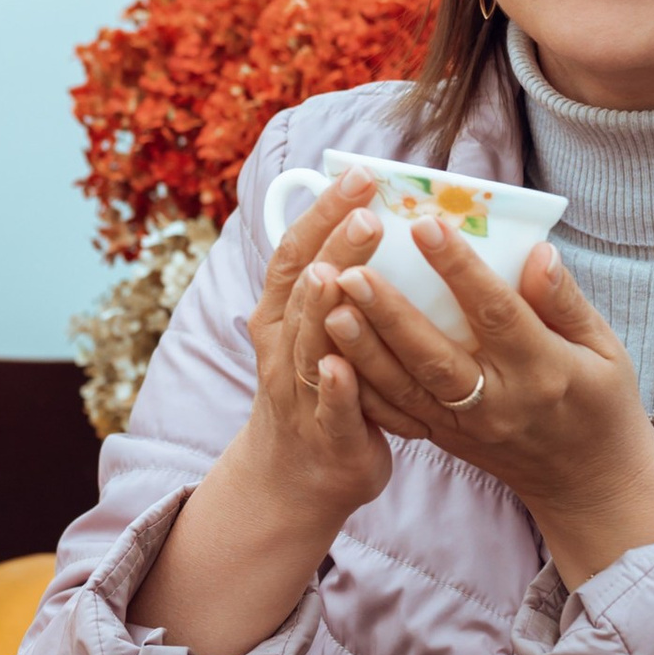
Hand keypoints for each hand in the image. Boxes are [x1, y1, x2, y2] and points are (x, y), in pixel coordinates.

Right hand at [238, 170, 393, 528]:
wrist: (296, 479)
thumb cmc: (321, 389)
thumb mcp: (314, 329)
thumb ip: (333, 278)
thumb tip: (371, 211)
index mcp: (282, 315)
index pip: (297, 251)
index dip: (324, 212)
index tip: (360, 175)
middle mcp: (283, 347)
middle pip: (305, 289)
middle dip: (333, 248)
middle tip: (368, 210)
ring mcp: (300, 392)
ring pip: (308, 345)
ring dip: (322, 309)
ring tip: (339, 272)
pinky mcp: (327, 435)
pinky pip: (330, 410)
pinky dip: (334, 388)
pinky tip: (341, 366)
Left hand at [326, 225, 653, 587]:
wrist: (587, 482)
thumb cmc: (600, 401)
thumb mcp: (606, 348)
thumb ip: (567, 301)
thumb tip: (538, 251)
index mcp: (543, 370)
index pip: (497, 313)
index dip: (460, 270)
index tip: (426, 225)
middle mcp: (497, 403)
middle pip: (434, 355)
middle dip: (388, 313)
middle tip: (349, 270)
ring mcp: (464, 427)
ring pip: (403, 389)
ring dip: (362, 347)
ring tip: (327, 303)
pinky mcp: (443, 440)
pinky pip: (394, 415)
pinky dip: (359, 386)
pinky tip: (328, 351)